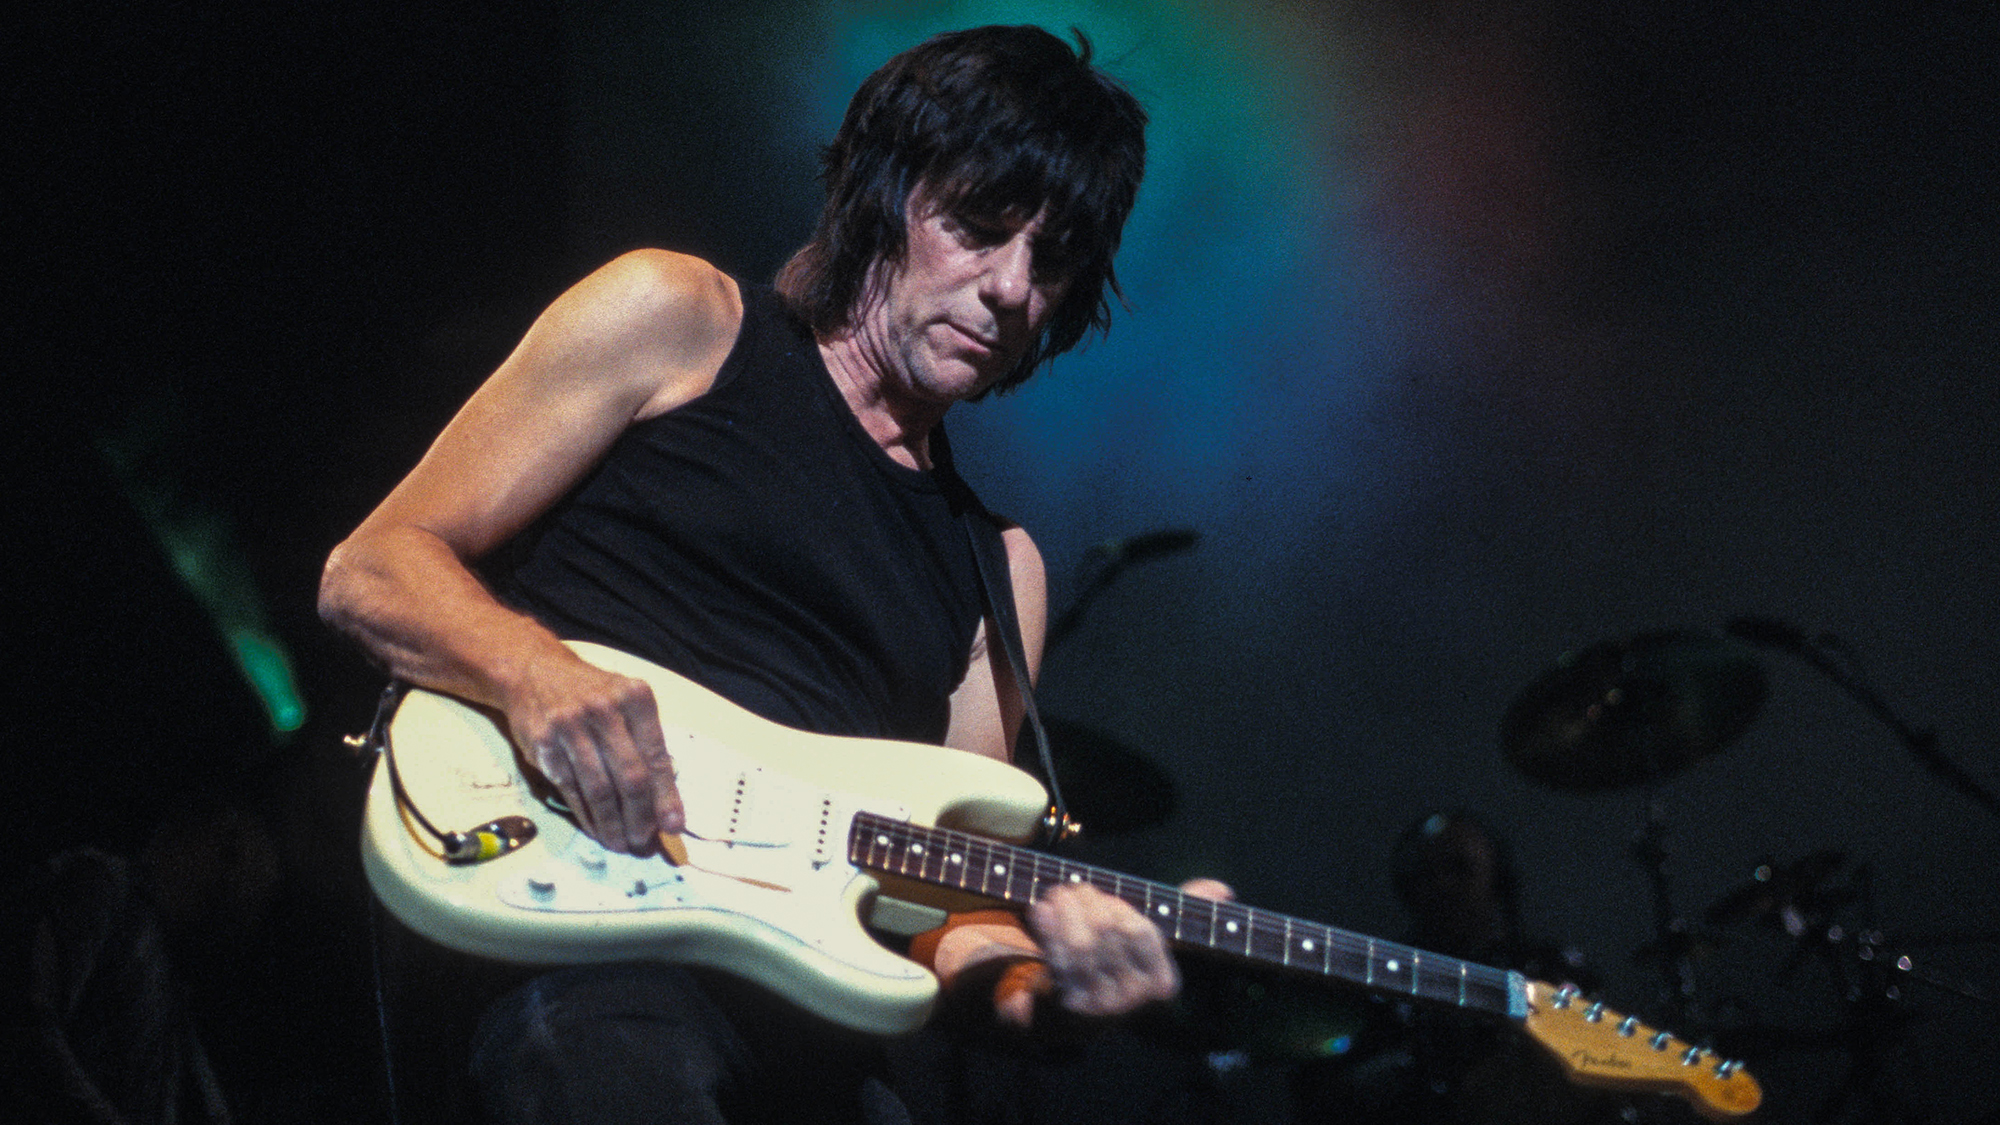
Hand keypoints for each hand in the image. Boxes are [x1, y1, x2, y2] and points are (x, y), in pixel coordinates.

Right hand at [504, 649, 685, 852]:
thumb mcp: (625, 703)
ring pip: (598, 788)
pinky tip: (596, 829)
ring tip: (620, 843)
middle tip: (643, 843)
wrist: (533, 672)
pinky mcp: (543, 742)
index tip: (673, 825)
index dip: (666, 796)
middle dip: (639, 817)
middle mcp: (604, 709)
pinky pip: (570, 788)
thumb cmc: (591, 694)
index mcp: (635, 698)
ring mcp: (571, 725)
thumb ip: (645, 744)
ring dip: (612, 823)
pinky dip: (586, 814)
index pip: (656, 756)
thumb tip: (664, 801)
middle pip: (630, 777)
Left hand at [1017, 877, 1234, 1026]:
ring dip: (1064, 910)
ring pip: (1082, 944)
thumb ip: (1184, 910)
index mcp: (1162, 983)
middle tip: (1070, 889)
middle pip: (1108, 931)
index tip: (1104, 897)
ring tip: (1055, 895)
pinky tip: (1040, 911)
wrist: (1069, 1010)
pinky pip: (1056, 958)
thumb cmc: (1112, 961)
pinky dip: (1047, 929)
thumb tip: (1224, 891)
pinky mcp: (1066, 1007)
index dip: (1120, 907)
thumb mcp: (1148, 937)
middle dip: (1087, 901)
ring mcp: (1099, 1007)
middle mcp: (1134, 1000)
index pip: (1143, 930)